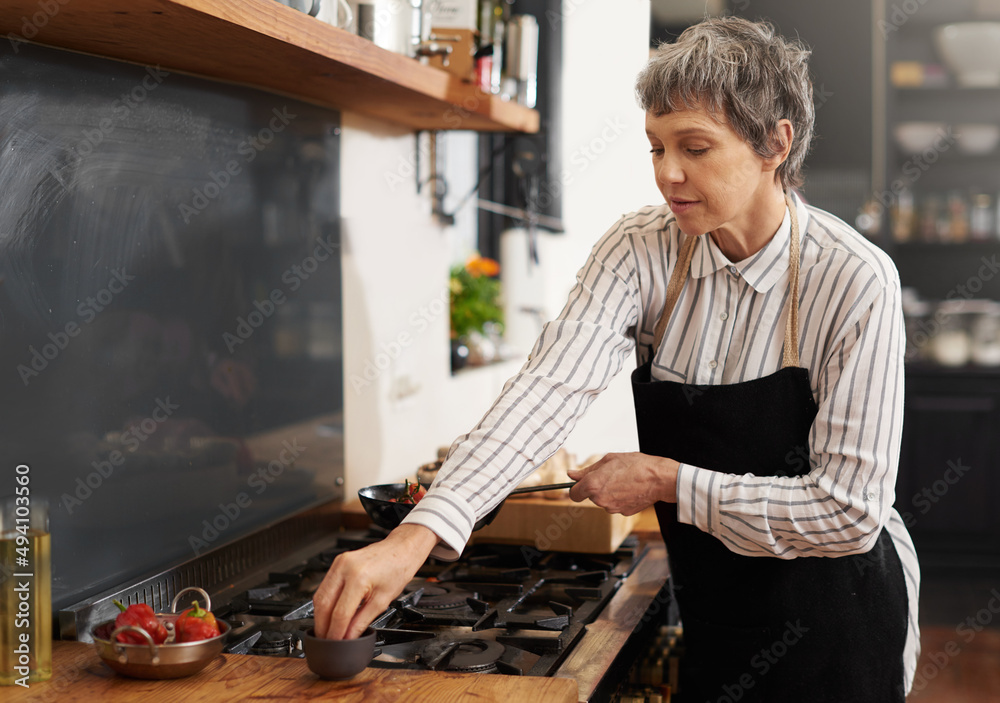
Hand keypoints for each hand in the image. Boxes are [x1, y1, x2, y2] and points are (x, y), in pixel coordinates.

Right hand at [312, 524, 437, 639]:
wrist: (401, 548)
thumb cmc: (398, 569)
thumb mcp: (383, 600)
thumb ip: (362, 621)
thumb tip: (349, 637)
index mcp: (358, 577)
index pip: (340, 613)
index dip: (336, 633)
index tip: (335, 644)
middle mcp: (344, 568)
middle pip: (323, 605)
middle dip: (322, 626)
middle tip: (326, 641)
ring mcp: (339, 563)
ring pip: (320, 595)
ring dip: (320, 616)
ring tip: (326, 630)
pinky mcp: (338, 562)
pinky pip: (325, 586)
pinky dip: (325, 602)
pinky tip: (329, 613)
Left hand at [567, 452, 678, 514]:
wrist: (659, 479)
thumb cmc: (635, 465)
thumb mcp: (609, 460)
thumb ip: (587, 470)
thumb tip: (571, 474)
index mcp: (593, 485)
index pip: (573, 494)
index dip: (576, 488)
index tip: (582, 483)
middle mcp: (600, 500)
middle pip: (590, 496)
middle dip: (597, 486)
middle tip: (611, 474)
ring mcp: (612, 508)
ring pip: (603, 500)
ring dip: (608, 492)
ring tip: (623, 480)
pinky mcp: (623, 512)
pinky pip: (615, 504)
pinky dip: (619, 497)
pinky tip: (630, 488)